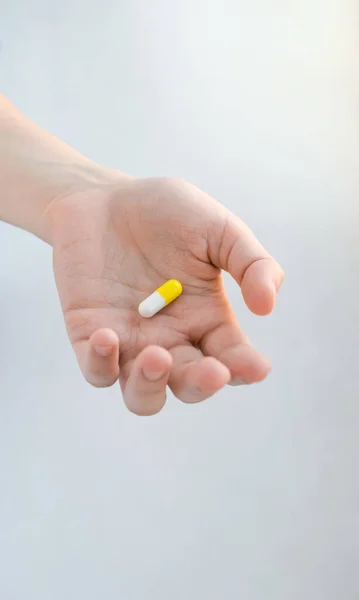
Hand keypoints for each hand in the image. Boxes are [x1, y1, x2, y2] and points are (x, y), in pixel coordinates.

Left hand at [47, 175, 283, 414]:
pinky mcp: (91, 337)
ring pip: (143, 396)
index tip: (257, 367)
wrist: (104, 199)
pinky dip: (101, 363)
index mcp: (207, 319)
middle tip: (213, 370)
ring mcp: (131, 343)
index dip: (246, 369)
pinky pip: (97, 370)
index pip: (232, 358)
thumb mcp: (218, 228)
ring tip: (158, 357)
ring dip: (151, 387)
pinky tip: (107, 335)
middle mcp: (172, 340)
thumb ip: (251, 262)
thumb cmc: (166, 213)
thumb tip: (267, 306)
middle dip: (203, 385)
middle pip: (190, 386)